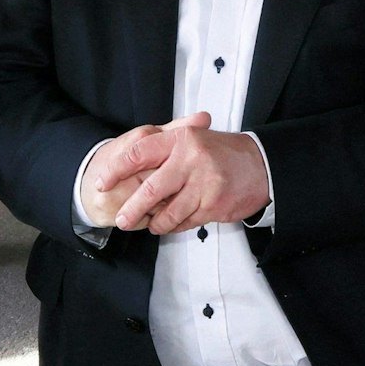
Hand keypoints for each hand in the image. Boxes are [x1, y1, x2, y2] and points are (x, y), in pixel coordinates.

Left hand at [97, 116, 270, 233]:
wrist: (262, 165)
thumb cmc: (223, 153)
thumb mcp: (193, 139)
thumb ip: (163, 148)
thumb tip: (127, 163)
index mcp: (181, 139)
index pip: (139, 153)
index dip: (117, 169)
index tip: (102, 182)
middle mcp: (191, 159)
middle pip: (150, 190)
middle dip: (132, 209)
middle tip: (121, 220)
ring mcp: (203, 184)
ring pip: (167, 213)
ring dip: (156, 223)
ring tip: (150, 225)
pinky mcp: (213, 205)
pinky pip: (185, 223)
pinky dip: (175, 227)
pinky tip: (171, 225)